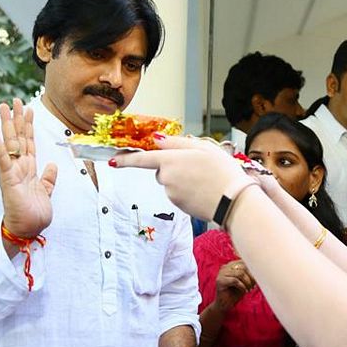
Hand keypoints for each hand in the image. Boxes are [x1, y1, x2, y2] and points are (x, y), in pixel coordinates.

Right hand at [0, 99, 57, 237]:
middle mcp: (19, 167)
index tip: (29, 109)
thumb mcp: (46, 192)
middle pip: (18, 137)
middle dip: (17, 118)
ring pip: (10, 142)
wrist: (28, 230)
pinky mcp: (6, 177)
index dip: (29, 126)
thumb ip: (48, 178)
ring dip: (7, 123)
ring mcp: (11, 170)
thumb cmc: (34, 214)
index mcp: (29, 169)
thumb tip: (52, 165)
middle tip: (15, 100)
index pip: (29, 142)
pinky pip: (1, 156)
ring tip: (4, 106)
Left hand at [111, 135, 249, 221]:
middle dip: (173, 167)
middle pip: (161, 170)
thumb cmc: (223, 171)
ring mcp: (172, 194)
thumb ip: (177, 142)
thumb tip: (158, 140)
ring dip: (182, 180)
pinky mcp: (178, 206)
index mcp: (171, 160)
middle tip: (197, 166)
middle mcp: (167, 178)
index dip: (126, 160)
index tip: (113, 161)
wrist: (234, 201)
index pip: (142, 159)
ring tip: (205, 179)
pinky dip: (187, 192)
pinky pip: (178, 195)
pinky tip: (203, 191)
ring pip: (170, 183)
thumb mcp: (203, 148)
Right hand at [213, 260, 255, 311]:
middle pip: (243, 267)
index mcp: (231, 265)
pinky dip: (242, 286)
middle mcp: (225, 267)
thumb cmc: (235, 293)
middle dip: (251, 277)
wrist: (224, 305)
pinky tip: (244, 291)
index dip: (253, 270)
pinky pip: (235, 280)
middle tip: (253, 286)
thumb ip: (250, 274)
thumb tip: (259, 270)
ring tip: (249, 289)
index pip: (245, 262)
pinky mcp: (220, 281)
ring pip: (240, 273)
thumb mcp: (245, 282)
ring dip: (247, 282)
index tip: (257, 279)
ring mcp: (221, 273)